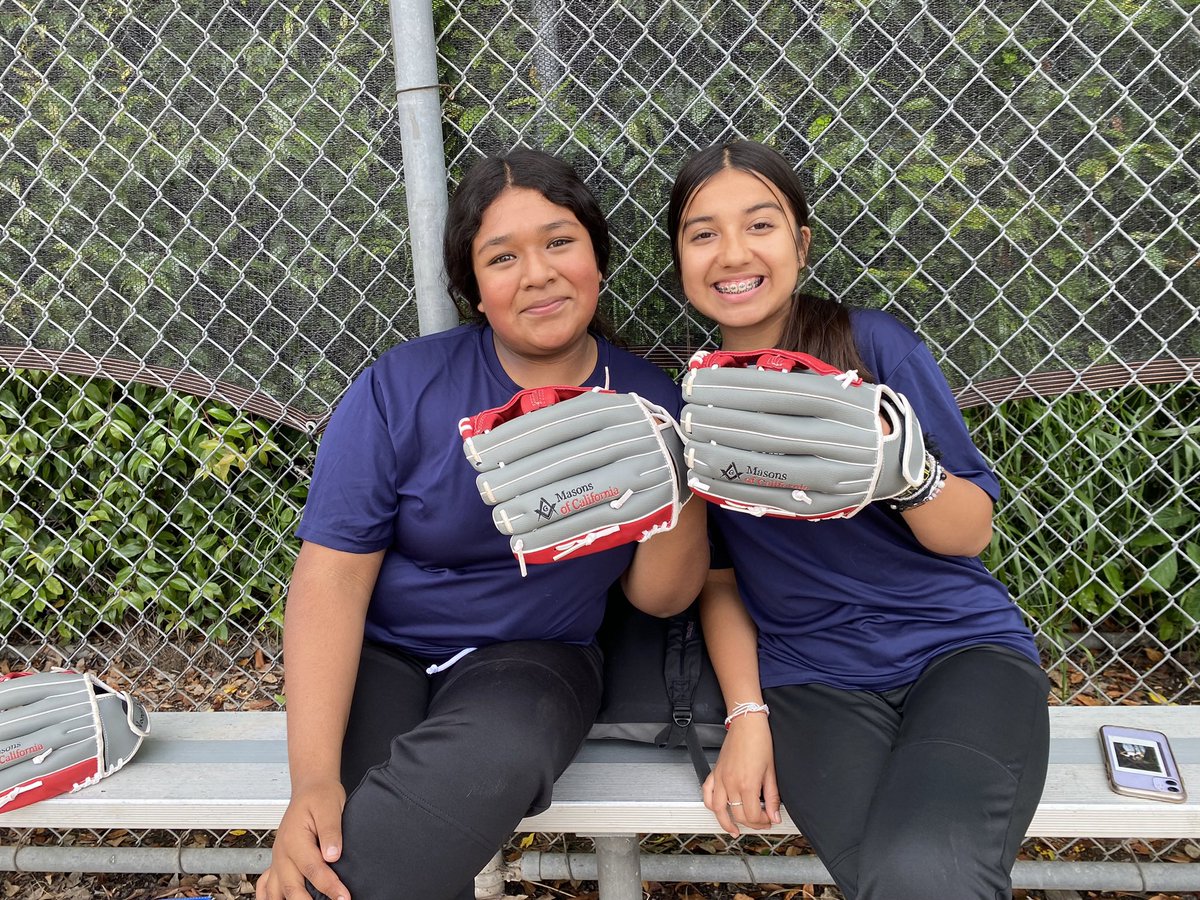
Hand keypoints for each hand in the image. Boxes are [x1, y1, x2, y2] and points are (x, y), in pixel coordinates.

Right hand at [257, 780, 348, 899]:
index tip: (343, 897)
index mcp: (295, 839)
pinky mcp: (279, 863)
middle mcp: (282, 852)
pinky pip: (267, 887)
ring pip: (276, 892)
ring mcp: (277, 859)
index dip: (329, 886)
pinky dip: (272, 898)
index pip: (313, 868)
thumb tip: (333, 855)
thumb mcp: (330, 807)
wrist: (310, 788)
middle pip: (292, 887)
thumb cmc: (321, 796)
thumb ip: (331, 832)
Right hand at [701, 714, 780, 835]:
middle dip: (751, 823)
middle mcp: (731, 784)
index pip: (752, 815)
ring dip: (726, 822)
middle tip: (761, 822)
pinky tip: (717, 810)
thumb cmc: (760, 741)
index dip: (762, 822)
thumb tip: (774, 814)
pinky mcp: (715, 772)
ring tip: (734, 829)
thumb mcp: (771, 771)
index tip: (770, 819)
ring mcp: (720, 778)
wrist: (747, 723)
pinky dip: (710, 804)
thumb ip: (772, 796)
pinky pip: (707, 793)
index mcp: (747, 784)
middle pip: (737, 815)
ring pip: (717, 809)